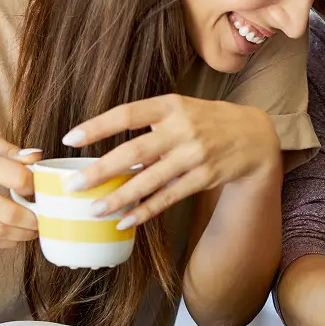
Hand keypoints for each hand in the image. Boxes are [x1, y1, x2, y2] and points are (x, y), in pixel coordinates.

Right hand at [0, 129, 39, 249]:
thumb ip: (8, 147)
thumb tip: (37, 156)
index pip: (16, 177)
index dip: (34, 185)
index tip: (38, 187)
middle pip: (9, 212)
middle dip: (35, 219)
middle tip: (45, 216)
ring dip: (24, 234)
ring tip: (35, 228)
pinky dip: (7, 242)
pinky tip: (16, 235)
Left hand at [61, 95, 279, 228]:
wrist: (254, 136)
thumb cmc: (207, 120)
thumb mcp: (180, 109)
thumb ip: (149, 123)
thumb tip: (109, 149)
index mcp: (171, 105)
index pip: (127, 114)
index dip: (97, 127)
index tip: (69, 139)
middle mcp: (182, 128)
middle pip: (134, 151)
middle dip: (101, 170)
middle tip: (74, 185)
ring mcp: (195, 155)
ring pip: (149, 180)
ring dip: (119, 197)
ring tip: (94, 209)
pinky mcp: (204, 177)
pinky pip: (168, 197)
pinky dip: (145, 210)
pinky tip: (125, 220)